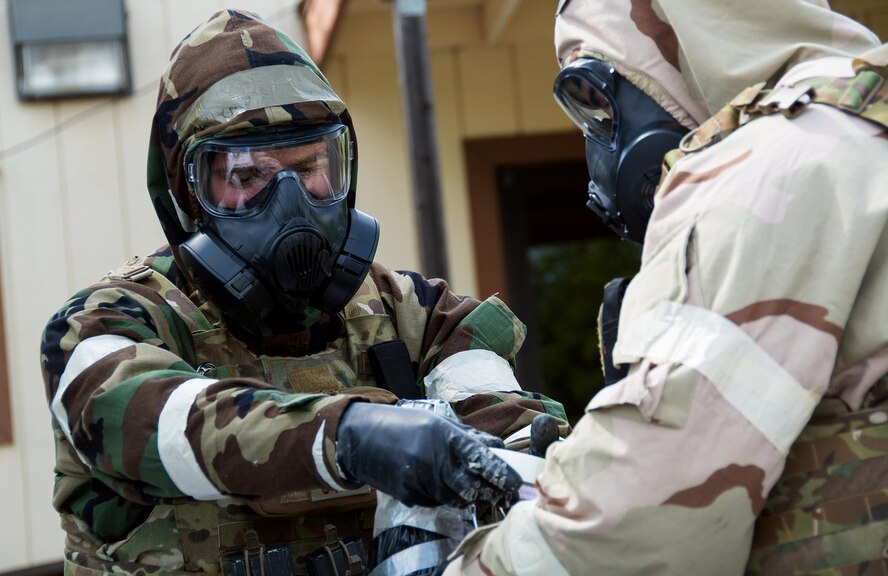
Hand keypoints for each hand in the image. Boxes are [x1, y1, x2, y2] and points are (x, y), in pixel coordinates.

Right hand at [335, 402, 520, 507]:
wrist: (362, 437)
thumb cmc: (404, 425)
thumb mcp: (438, 422)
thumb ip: (468, 437)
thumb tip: (498, 449)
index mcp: (445, 437)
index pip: (482, 460)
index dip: (502, 474)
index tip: (514, 482)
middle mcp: (434, 460)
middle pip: (472, 487)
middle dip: (490, 492)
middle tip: (500, 492)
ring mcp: (420, 480)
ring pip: (456, 499)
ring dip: (467, 495)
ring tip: (467, 485)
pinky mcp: (409, 495)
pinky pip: (436, 502)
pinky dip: (442, 497)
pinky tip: (437, 483)